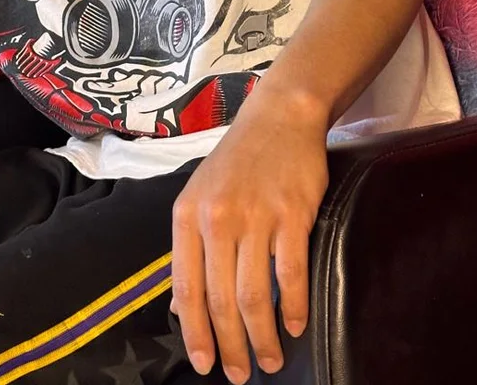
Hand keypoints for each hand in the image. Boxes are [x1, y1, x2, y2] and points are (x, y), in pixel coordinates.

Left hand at [170, 86, 328, 380]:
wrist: (278, 118)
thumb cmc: (236, 161)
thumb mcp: (199, 197)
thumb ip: (190, 250)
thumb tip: (181, 307)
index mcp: (188, 215)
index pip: (186, 286)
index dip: (195, 331)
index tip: (203, 363)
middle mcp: (217, 218)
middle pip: (221, 299)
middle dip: (230, 345)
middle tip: (241, 373)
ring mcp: (256, 216)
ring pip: (254, 294)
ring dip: (263, 337)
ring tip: (270, 360)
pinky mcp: (292, 215)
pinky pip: (291, 275)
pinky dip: (293, 307)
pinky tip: (295, 325)